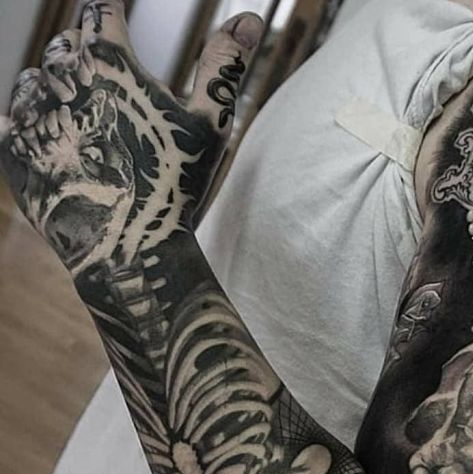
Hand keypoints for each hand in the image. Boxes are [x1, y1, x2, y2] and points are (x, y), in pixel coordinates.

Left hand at [0, 0, 261, 275]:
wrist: (130, 250)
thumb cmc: (175, 186)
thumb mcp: (209, 125)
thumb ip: (224, 66)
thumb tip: (249, 16)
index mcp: (109, 61)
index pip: (100, 9)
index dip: (110, 10)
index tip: (114, 14)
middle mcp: (60, 78)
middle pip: (66, 45)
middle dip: (88, 57)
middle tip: (110, 87)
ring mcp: (30, 114)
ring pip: (34, 79)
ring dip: (58, 89)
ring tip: (87, 120)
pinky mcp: (10, 149)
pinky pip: (8, 118)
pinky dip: (28, 121)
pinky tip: (52, 136)